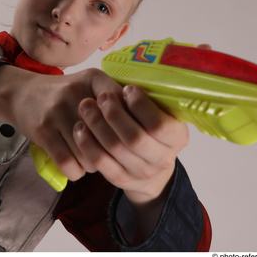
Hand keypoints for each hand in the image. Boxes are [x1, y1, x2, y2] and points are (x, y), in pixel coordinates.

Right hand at [9, 68, 119, 180]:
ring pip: (90, 153)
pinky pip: (68, 163)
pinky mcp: (43, 131)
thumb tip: (144, 124)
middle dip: (113, 151)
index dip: (129, 128)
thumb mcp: (90, 84)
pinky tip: (75, 165)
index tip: (126, 136)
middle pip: (109, 135)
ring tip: (90, 158)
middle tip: (110, 154)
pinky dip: (75, 171)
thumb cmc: (64, 94)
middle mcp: (77, 93)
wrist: (21, 93)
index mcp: (94, 79)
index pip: (124, 107)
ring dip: (93, 164)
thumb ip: (116, 97)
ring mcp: (58, 112)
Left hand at [73, 84, 188, 204]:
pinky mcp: (121, 179)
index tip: (127, 89)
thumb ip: (150, 99)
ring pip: (115, 149)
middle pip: (134, 138)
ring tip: (85, 106)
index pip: (159, 125)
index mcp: (177, 138)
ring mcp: (141, 172)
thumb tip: (131, 77)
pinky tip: (80, 128)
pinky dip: (87, 143)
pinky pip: (100, 162)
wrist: (150, 164)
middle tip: (101, 96)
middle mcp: (162, 159)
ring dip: (97, 125)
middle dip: (114, 114)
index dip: (141, 106)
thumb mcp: (160, 112)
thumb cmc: (151, 126)